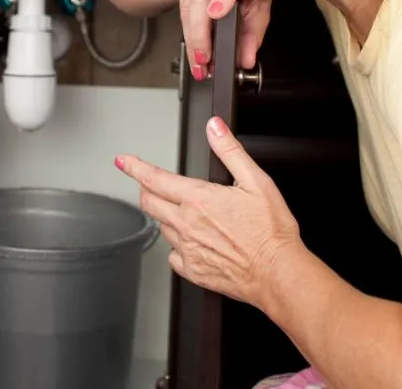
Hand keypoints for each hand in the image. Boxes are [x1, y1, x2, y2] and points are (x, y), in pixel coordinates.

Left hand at [115, 117, 299, 310]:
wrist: (278, 273)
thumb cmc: (271, 232)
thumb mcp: (256, 181)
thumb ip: (230, 151)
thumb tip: (215, 128)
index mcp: (199, 199)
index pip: (155, 179)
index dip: (134, 167)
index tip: (123, 162)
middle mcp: (187, 224)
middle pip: (149, 203)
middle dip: (146, 190)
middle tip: (151, 186)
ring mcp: (187, 249)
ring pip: (161, 227)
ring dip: (165, 217)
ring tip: (185, 214)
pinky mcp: (193, 271)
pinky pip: (173, 256)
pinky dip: (177, 247)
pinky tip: (192, 243)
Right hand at [180, 0, 272, 75]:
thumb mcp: (260, 7)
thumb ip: (253, 35)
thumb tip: (246, 59)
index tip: (215, 14)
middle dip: (200, 33)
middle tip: (204, 58)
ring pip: (189, 5)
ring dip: (192, 38)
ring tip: (198, 61)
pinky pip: (183, 8)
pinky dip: (188, 32)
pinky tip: (193, 48)